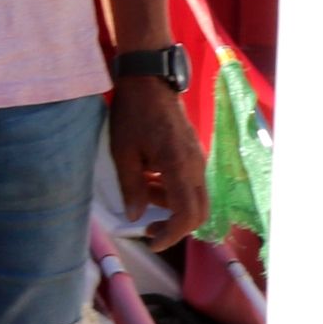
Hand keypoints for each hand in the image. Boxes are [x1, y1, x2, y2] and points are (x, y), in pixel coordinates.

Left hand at [107, 73, 207, 240]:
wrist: (150, 81)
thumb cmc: (133, 113)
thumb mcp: (123, 152)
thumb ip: (131, 187)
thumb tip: (135, 216)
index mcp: (179, 167)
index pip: (187, 215)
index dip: (171, 235)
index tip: (150, 242)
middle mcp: (196, 167)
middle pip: (199, 211)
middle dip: (175, 226)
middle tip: (148, 228)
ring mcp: (198, 160)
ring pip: (194, 198)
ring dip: (170, 205)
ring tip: (142, 192)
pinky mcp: (194, 154)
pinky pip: (190, 183)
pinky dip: (172, 191)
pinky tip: (150, 178)